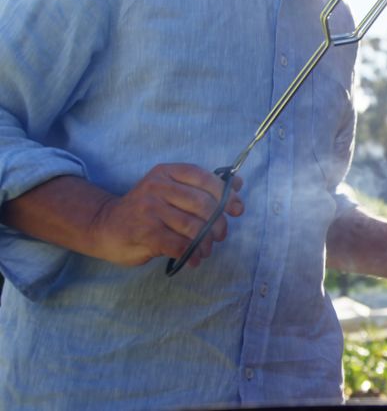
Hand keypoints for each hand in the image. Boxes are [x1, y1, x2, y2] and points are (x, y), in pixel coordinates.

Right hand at [88, 163, 243, 266]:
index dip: (225, 194)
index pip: (204, 178)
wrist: (104, 226)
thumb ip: (201, 186)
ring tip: (206, 250)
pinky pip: (180, 245)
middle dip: (218, 224)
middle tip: (220, 235)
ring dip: (206, 243)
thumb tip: (237, 184)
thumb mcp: (170, 189)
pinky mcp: (145, 233)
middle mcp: (157, 187)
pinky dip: (192, 255)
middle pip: (203, 205)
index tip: (237, 210)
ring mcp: (150, 210)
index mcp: (166, 172)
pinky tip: (193, 259)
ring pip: (194, 227)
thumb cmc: (145, 209)